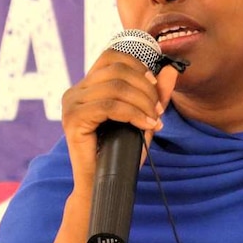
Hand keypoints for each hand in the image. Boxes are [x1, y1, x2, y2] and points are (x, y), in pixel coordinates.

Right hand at [61, 49, 178, 191]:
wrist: (104, 185)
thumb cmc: (121, 153)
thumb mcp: (144, 118)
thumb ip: (156, 94)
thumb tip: (170, 70)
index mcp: (88, 86)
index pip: (112, 56)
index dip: (138, 65)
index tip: (155, 87)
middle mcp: (76, 91)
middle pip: (117, 69)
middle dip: (145, 87)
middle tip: (159, 109)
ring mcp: (71, 104)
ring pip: (116, 87)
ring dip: (142, 102)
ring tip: (154, 119)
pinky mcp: (73, 119)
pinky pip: (110, 106)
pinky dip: (133, 114)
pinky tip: (145, 125)